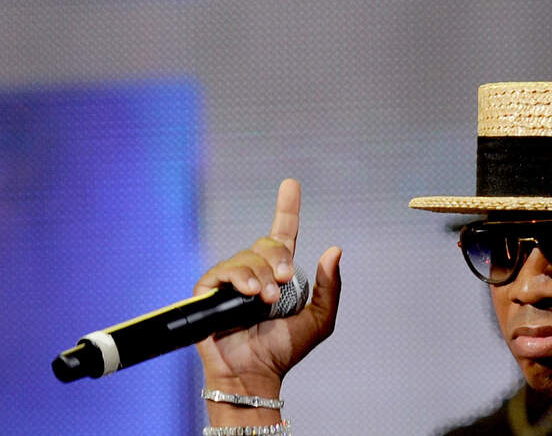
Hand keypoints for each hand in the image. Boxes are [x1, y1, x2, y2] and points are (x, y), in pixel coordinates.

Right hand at [193, 179, 341, 396]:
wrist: (256, 375)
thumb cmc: (283, 351)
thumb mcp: (319, 318)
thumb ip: (329, 286)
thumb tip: (334, 249)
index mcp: (278, 274)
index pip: (282, 233)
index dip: (287, 208)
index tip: (291, 185)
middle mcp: (254, 273)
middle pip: (266, 243)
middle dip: (278, 258)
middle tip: (283, 282)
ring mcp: (230, 282)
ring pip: (246, 257)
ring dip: (260, 275)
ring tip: (266, 299)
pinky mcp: (208, 294)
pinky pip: (221, 272)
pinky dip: (238, 278)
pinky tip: (250, 293)